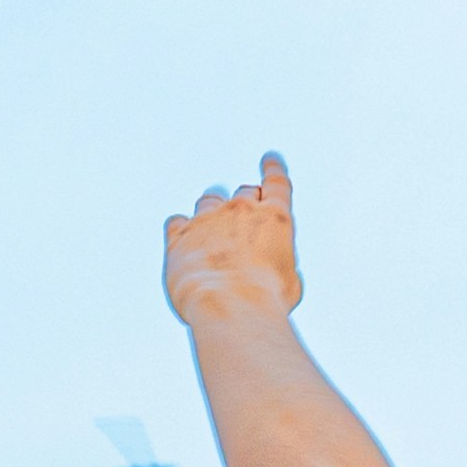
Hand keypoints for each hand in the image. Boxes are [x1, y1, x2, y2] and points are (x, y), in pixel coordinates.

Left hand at [162, 154, 300, 329]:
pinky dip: (181, 227)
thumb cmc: (267, 300)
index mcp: (275, 218)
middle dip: (245, 203)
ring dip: (212, 210)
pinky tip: (182, 239)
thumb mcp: (290, 283)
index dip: (273, 168)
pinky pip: (176, 221)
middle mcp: (241, 210)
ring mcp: (208, 220)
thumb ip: (280, 264)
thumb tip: (271, 268)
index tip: (270, 159)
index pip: (276, 182)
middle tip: (243, 220)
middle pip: (243, 193)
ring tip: (211, 230)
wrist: (229, 307)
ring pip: (209, 200)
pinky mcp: (179, 236)